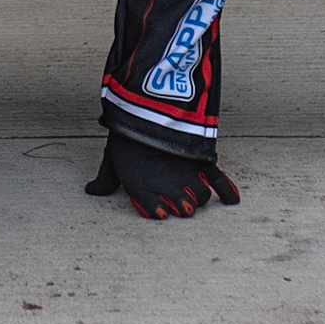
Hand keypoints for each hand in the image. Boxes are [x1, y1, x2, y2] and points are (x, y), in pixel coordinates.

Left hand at [84, 132, 240, 219]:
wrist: (148, 110)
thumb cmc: (126, 135)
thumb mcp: (111, 158)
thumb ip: (105, 179)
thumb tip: (91, 191)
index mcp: (145, 191)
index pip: (156, 212)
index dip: (158, 211)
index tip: (161, 210)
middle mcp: (169, 188)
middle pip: (184, 208)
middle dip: (183, 207)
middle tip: (181, 201)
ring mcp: (187, 175)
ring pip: (202, 198)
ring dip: (200, 199)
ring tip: (196, 194)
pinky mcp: (202, 161)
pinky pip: (218, 179)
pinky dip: (227, 191)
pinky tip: (233, 200)